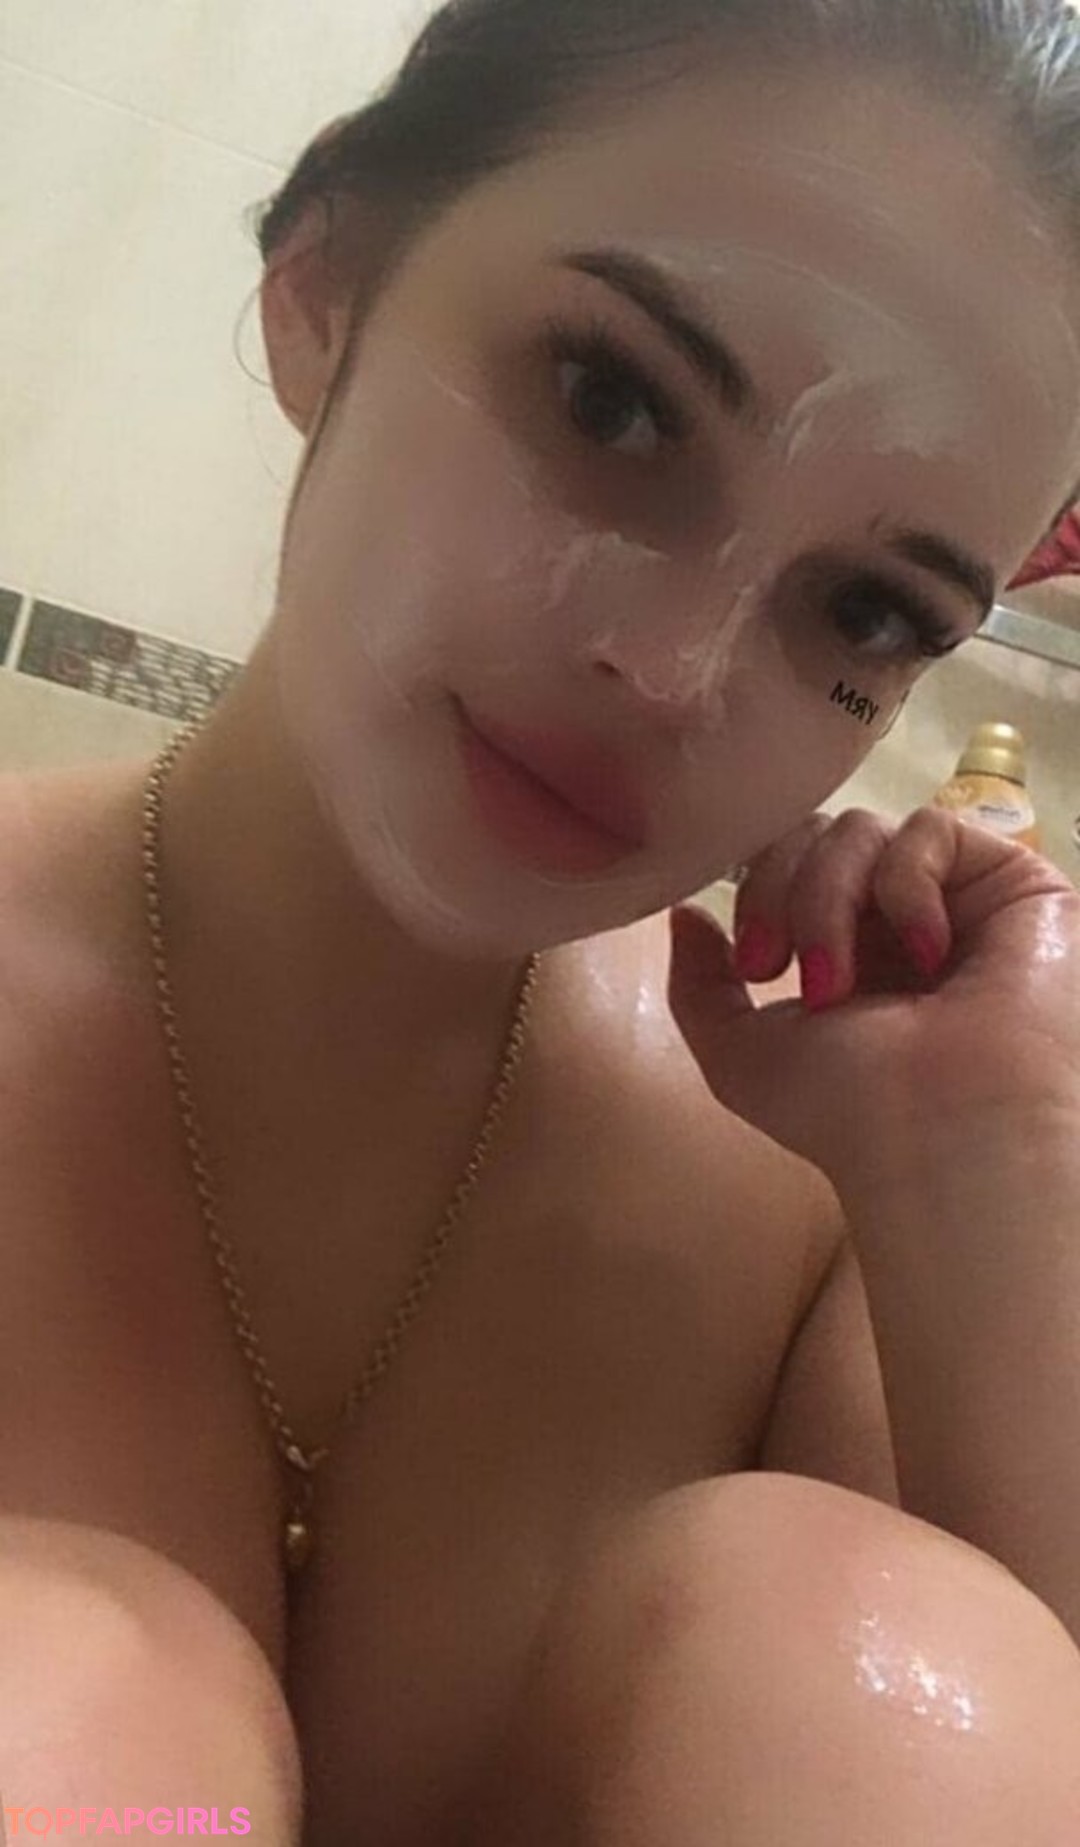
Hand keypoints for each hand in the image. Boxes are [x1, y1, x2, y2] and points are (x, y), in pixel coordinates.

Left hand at [668, 807, 1079, 1190]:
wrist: (943, 1137)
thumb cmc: (848, 1113)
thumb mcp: (742, 1057)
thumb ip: (700, 986)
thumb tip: (686, 913)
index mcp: (847, 952)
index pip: (788, 863)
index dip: (756, 890)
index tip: (752, 964)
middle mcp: (900, 921)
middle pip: (815, 835)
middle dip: (780, 892)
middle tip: (778, 967)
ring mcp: (956, 898)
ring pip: (861, 830)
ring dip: (828, 900)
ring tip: (839, 982)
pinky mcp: (1013, 883)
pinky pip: (932, 830)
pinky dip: (906, 886)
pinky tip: (925, 954)